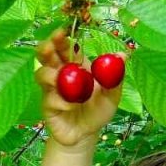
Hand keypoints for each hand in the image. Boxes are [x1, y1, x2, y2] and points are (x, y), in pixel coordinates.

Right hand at [34, 29, 122, 147]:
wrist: (87, 135)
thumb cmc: (98, 111)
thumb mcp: (112, 95)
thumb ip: (115, 76)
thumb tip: (124, 55)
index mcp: (75, 65)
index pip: (64, 46)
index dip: (61, 37)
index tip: (63, 31)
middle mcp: (59, 74)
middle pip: (45, 55)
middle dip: (46, 48)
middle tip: (50, 46)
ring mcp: (50, 90)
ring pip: (41, 74)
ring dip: (51, 75)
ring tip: (65, 83)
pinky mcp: (47, 107)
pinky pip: (49, 100)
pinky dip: (61, 101)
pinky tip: (71, 107)